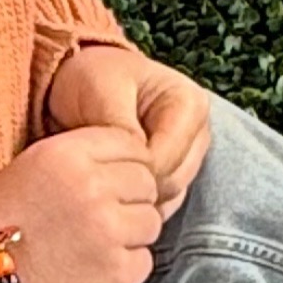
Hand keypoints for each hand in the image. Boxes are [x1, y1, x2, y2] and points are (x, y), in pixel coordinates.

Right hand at [0, 126, 161, 282]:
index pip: (132, 144)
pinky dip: (125, 267)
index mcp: (68, 154)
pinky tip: (93, 269)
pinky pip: (143, 262)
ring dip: (131, 233)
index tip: (114, 180)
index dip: (125, 163)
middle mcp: (92, 188)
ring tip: (95, 244)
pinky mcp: (116, 275)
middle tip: (104, 217)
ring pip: (151, 222)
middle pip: (147, 182)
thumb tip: (129, 163)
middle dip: (132, 198)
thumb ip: (81, 158)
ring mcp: (108, 232)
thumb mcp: (31, 167)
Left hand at [46, 46, 210, 221]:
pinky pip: (162, 204)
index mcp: (191, 104)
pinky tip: (112, 187)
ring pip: (168, 198)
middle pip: (172, 183)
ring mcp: (190, 156)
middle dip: (133, 184)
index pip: (167, 159)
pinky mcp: (176, 173)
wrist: (85, 80)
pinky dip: (136, 202)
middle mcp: (198, 133)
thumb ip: (121, 128)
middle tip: (97, 174)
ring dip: (134, 195)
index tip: (99, 162)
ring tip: (103, 176)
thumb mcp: (101, 90)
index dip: (130, 168)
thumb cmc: (93, 78)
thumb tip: (140, 166)